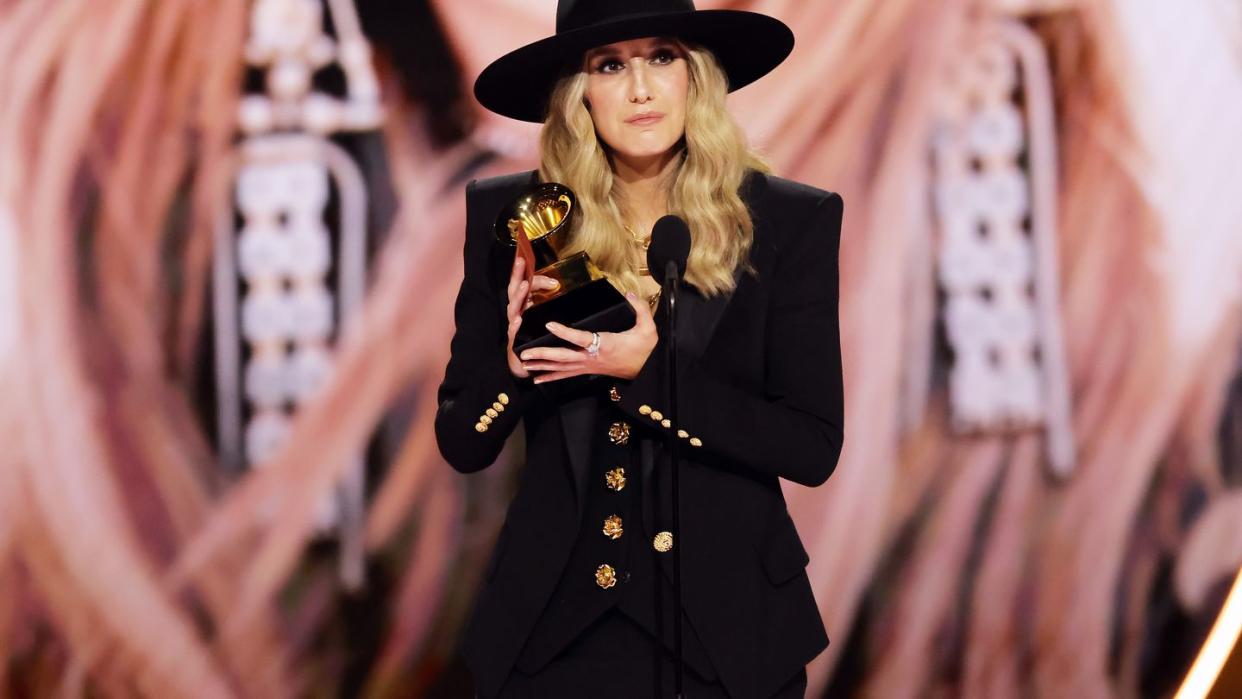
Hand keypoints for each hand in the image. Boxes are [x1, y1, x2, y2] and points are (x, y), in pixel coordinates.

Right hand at [505, 256, 559, 377]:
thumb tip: (558, 283)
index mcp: (522, 304)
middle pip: (514, 290)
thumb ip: (546, 299)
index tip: (528, 257)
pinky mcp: (514, 340)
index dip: (525, 270)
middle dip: (517, 275)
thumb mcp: (541, 314)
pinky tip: (518, 320)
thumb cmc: (535, 335)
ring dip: (519, 296)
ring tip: (524, 285)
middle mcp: (516, 312)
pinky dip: (515, 326)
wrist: (525, 361)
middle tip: (521, 261)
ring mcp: (514, 325)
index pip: (523, 282)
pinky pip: (513, 332)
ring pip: (514, 308)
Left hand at [518, 291, 657, 383]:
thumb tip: (630, 294)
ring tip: (524, 363)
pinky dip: (550, 377)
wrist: (646, 371)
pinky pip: (566, 375)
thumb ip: (640, 310)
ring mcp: (588, 366)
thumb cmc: (644, 350)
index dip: (564, 332)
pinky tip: (537, 379)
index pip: (581, 338)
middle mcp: (592, 357)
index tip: (549, 325)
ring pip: (561, 367)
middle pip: (564, 357)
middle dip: (543, 355)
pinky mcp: (587, 370)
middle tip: (524, 353)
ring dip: (541, 366)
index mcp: (604, 345)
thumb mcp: (648, 329)